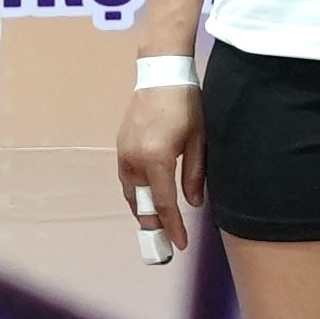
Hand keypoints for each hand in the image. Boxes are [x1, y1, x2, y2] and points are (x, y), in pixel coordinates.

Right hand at [117, 79, 204, 258]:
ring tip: (154, 226)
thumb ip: (195, 175)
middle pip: (141, 203)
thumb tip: (194, 204)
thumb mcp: (199, 140)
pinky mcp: (120, 145)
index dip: (172, 226)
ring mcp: (123, 152)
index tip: (178, 245)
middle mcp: (134, 159)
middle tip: (163, 246)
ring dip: (141, 210)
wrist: (161, 72)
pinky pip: (125, 179)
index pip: (164, 203)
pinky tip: (145, 198)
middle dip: (152, 226)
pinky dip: (134, 193)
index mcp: (156, 159)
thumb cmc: (186, 104)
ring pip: (129, 193)